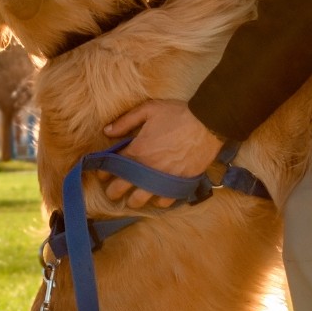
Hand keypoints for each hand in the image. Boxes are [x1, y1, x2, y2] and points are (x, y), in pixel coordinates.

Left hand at [100, 99, 224, 208]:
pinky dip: (158, 201)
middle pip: (121, 188)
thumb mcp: (149, 109)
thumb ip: (126, 121)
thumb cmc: (178, 114)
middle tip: (112, 191)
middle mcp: (146, 168)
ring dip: (133, 200)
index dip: (104, 171)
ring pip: (140, 199)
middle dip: (113, 191)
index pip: (112, 166)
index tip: (103, 173)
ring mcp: (162, 178)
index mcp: (137, 150)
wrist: (208, 123)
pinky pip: (164, 201)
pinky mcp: (179, 184)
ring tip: (131, 199)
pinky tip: (155, 198)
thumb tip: (106, 131)